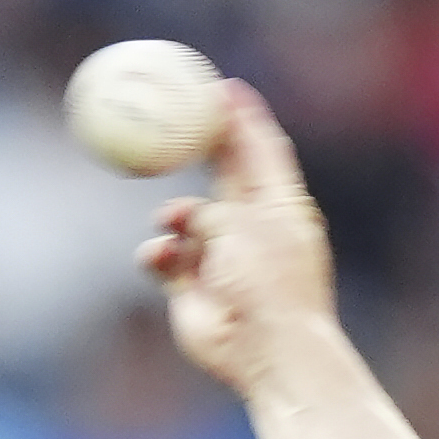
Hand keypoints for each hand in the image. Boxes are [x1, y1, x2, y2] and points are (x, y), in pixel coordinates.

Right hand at [137, 81, 337, 398]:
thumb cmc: (271, 285)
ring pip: (184, 218)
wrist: (268, 352)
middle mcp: (253, 230)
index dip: (242, 119)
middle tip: (169, 117)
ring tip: (176, 226)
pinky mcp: (192, 288)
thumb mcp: (249, 223)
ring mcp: (222, 259)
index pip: (261, 151)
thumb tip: (194, 196)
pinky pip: (163, 256)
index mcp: (281, 209)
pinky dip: (158, 253)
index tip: (220, 86)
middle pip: (223, 174)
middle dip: (198, 149)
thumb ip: (222, 195)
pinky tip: (162, 260)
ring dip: (174, 217)